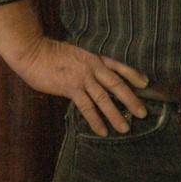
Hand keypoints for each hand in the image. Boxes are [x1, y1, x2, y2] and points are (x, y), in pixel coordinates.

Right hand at [14, 36, 150, 136]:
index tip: (146, 83)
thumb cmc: (52, 54)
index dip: (134, 75)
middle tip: (143, 113)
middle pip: (118, 84)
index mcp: (96, 59)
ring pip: (104, 98)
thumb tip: (95, 77)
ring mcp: (83, 78)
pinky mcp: (71, 88)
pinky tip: (102, 130)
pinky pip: (87, 107)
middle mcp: (93, 67)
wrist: (34, 51)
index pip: (120, 67)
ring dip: (116, 114)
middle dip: (132, 99)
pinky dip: (95, 120)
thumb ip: (88, 65)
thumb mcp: (77, 55)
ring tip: (125, 128)